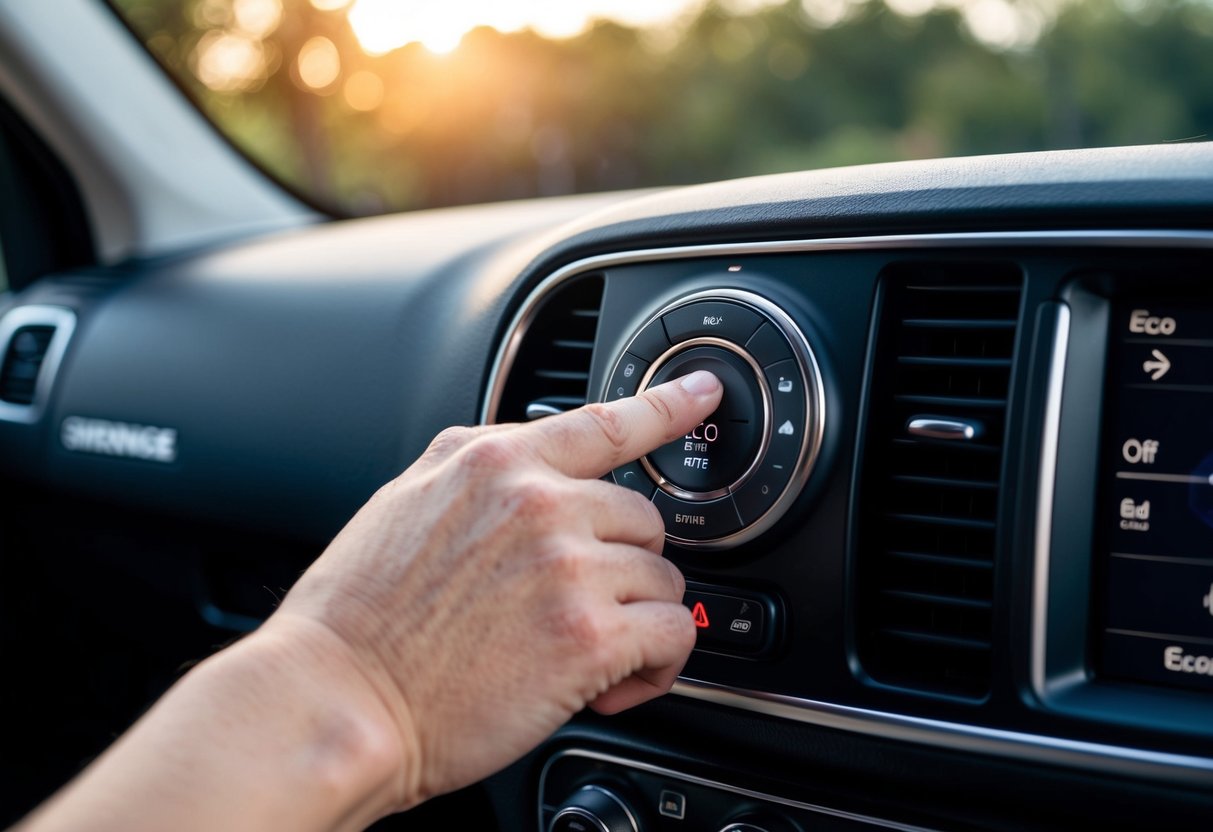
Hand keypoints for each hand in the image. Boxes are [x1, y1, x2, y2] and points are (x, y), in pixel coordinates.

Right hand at [269, 370, 722, 812]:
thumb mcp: (403, 503)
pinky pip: (674, 636)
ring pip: (665, 579)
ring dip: (637, 620)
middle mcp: (540, 503)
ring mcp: (569, 566)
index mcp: (496, 464)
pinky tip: (610, 683)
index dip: (666, 405)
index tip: (703, 390)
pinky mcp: (591, 635)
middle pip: (644, 517)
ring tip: (583, 654)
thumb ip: (474, 470)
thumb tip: (521, 459)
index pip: (604, 422)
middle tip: (576, 608)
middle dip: (622, 565)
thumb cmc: (359, 618)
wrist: (339, 699)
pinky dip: (658, 665)